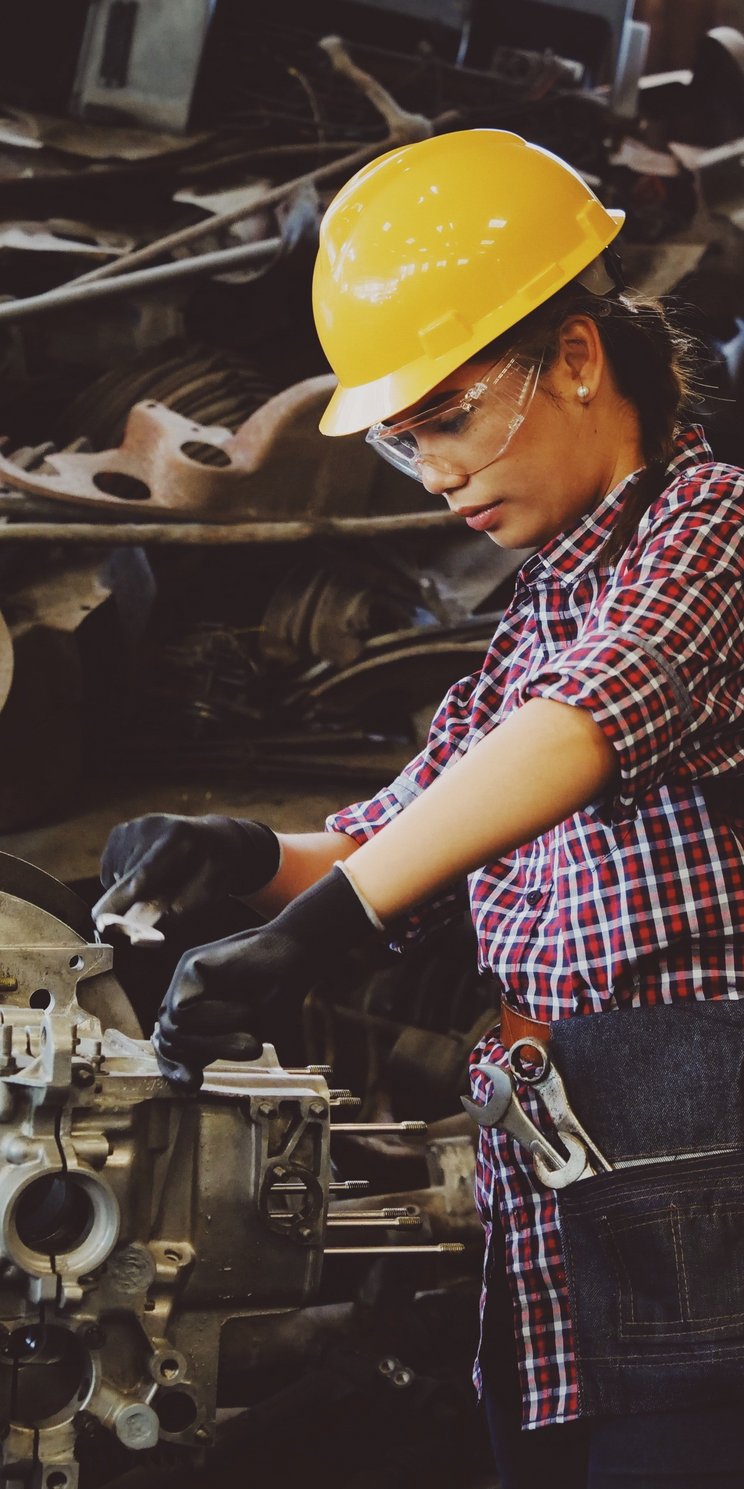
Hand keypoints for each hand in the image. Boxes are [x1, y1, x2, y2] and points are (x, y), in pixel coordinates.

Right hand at [93, 813, 280, 923]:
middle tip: (160, 901)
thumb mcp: (207, 893)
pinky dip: (122, 879)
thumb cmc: (215, 871)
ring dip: (128, 890)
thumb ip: (175, 913)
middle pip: (125, 878)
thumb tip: (139, 937)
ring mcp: (133, 826)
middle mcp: (151, 826)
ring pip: (114, 877)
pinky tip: (146, 874)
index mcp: (179, 837)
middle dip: (130, 902)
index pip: (143, 874)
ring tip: (159, 882)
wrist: (215, 838)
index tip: (101, 921)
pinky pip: (110, 869)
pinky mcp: (120, 831)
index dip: (121, 899)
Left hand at [151, 865, 379, 1089]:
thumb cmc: (278, 996)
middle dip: (200, 1055)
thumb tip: (185, 1082)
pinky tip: (243, 1008)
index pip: (168, 1045)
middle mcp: (184, 992)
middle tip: (248, 1050)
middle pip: (167, 1039)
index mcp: (194, 1011)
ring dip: (215, 1041)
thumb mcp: (244, 1035)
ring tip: (251, 1036)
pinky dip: (214, 1019)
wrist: (298, 955)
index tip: (195, 1084)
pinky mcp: (190, 964)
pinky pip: (182, 1010)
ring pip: (173, 1028)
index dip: (174, 1069)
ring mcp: (184, 976)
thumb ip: (214, 1051)